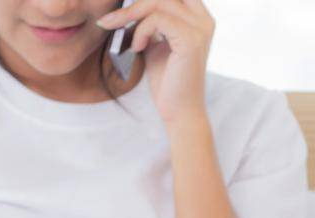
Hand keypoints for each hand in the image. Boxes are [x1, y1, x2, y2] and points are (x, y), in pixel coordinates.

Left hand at [97, 0, 213, 127]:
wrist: (179, 111)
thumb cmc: (168, 80)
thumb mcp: (155, 42)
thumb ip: (149, 21)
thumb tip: (128, 3)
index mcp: (198, 17)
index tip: (124, 8)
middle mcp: (203, 19)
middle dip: (134, 3)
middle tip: (111, 19)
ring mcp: (200, 28)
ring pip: (159, 1)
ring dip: (131, 15)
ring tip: (117, 31)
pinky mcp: (191, 40)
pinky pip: (157, 19)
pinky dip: (140, 31)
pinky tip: (136, 48)